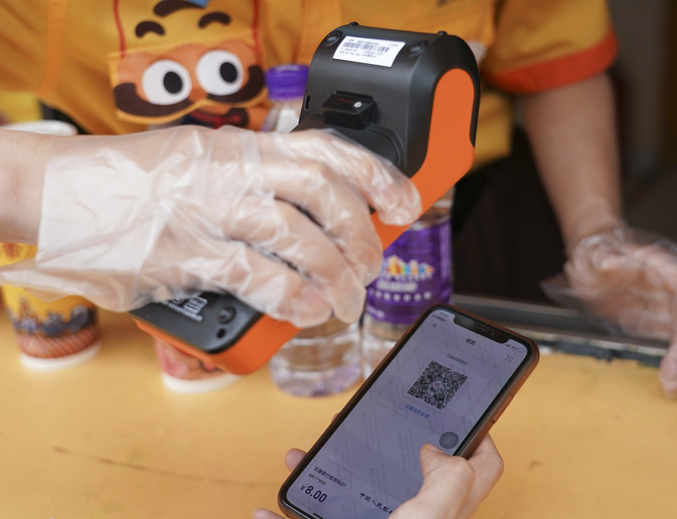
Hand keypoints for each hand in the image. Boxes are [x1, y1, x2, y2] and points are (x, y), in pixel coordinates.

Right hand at [0, 126, 419, 326]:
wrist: (63, 191)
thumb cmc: (138, 180)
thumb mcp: (206, 160)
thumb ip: (258, 183)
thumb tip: (318, 217)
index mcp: (243, 146)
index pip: (328, 149)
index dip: (378, 175)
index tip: (406, 202)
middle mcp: (232, 171)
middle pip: (325, 195)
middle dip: (362, 236)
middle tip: (370, 266)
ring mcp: (209, 211)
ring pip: (299, 237)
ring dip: (335, 275)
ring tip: (345, 300)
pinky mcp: (185, 256)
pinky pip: (257, 278)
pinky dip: (293, 298)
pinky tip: (308, 310)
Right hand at [253, 435, 502, 518]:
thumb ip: (448, 484)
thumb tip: (439, 451)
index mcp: (443, 513)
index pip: (481, 469)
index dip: (477, 437)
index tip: (458, 411)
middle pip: (408, 472)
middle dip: (382, 442)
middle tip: (363, 422)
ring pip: (355, 493)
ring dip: (326, 472)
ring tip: (305, 455)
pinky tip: (270, 512)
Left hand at [543, 226, 676, 397]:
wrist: (595, 262)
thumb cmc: (598, 253)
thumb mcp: (593, 251)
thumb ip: (601, 255)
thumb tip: (609, 262)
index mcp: (661, 266)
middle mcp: (671, 289)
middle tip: (674, 377)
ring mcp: (668, 308)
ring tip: (671, 386)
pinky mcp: (660, 324)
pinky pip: (674, 346)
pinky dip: (675, 364)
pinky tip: (670, 382)